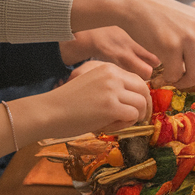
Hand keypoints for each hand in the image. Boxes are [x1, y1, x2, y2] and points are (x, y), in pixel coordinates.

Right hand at [19, 63, 152, 140]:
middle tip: (141, 118)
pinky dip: (125, 125)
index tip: (138, 107)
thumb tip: (133, 98)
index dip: (140, 95)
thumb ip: (110, 86)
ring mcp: (113, 90)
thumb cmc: (66, 103)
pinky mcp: (111, 107)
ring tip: (118, 124)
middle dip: (145, 106)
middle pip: (144, 89)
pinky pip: (132, 116)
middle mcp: (113, 75)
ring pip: (141, 104)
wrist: (48, 111)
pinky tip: (109, 127)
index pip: (136, 79)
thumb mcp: (91, 83)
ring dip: (134, 117)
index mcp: (107, 68)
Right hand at [70, 0, 194, 90]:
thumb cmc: (164, 19)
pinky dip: (167, 80)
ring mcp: (189, 37)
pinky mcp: (171, 44)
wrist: (136, 6)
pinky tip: (160, 74)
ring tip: (173, 77)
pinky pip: (175, 75)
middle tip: (189, 83)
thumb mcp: (194, 23)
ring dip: (184, 83)